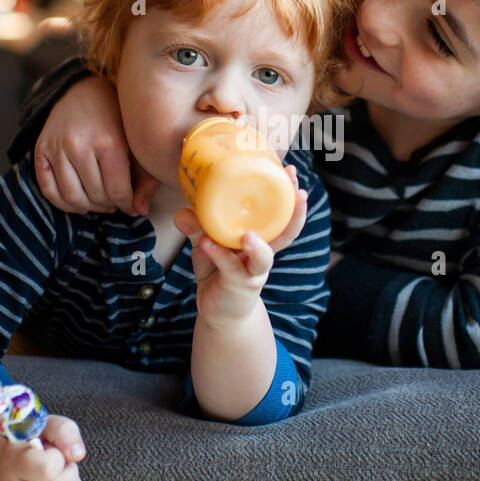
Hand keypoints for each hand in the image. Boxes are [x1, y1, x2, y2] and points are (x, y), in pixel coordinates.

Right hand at [0, 414, 86, 480]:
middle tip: (59, 463)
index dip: (58, 457)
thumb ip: (64, 431)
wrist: (21, 459)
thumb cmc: (38, 440)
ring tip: (59, 475)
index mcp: (12, 465)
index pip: (46, 469)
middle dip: (70, 471)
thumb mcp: (48, 424)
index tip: (50, 451)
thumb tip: (77, 455)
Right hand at [33, 75, 156, 215]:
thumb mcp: (137, 143)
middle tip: (115, 202)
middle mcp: (79, 145)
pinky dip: (63, 203)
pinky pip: (47, 189)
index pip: (117, 191)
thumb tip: (139, 212)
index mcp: (108, 142)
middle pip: (95, 196)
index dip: (126, 204)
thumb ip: (144, 179)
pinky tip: (78, 202)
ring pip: (71, 197)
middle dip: (109, 205)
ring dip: (88, 207)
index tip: (130, 205)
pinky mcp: (41, 150)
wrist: (83, 91)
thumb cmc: (116, 119)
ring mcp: (57, 148)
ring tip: (99, 202)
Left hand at [173, 163, 308, 325]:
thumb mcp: (206, 245)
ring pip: (264, 258)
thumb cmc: (217, 270)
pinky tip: (207, 243)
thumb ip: (197, 228)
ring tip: (248, 235)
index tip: (289, 170)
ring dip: (259, 247)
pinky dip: (218, 255)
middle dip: (296, 212)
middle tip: (297, 190)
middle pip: (286, 231)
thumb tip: (182, 212)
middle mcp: (263, 252)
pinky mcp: (239, 286)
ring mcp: (254, 271)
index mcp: (261, 236)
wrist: (218, 310)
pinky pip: (230, 269)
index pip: (279, 212)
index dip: (287, 192)